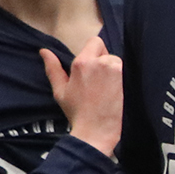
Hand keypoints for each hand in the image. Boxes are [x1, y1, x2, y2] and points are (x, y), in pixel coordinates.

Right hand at [44, 35, 124, 154]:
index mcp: (83, 62)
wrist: (96, 132)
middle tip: (99, 83)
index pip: (95, 41)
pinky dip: (125, 80)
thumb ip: (53, 68)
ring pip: (118, 63)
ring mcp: (119, 71)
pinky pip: (129, 73)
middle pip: (108, 53)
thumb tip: (44, 51)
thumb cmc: (77, 112)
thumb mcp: (60, 91)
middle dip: (104, 64)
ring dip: (115, 72)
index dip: (94, 52)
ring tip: (109, 90)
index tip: (93, 67)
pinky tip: (118, 94)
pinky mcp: (130, 81)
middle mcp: (103, 63)